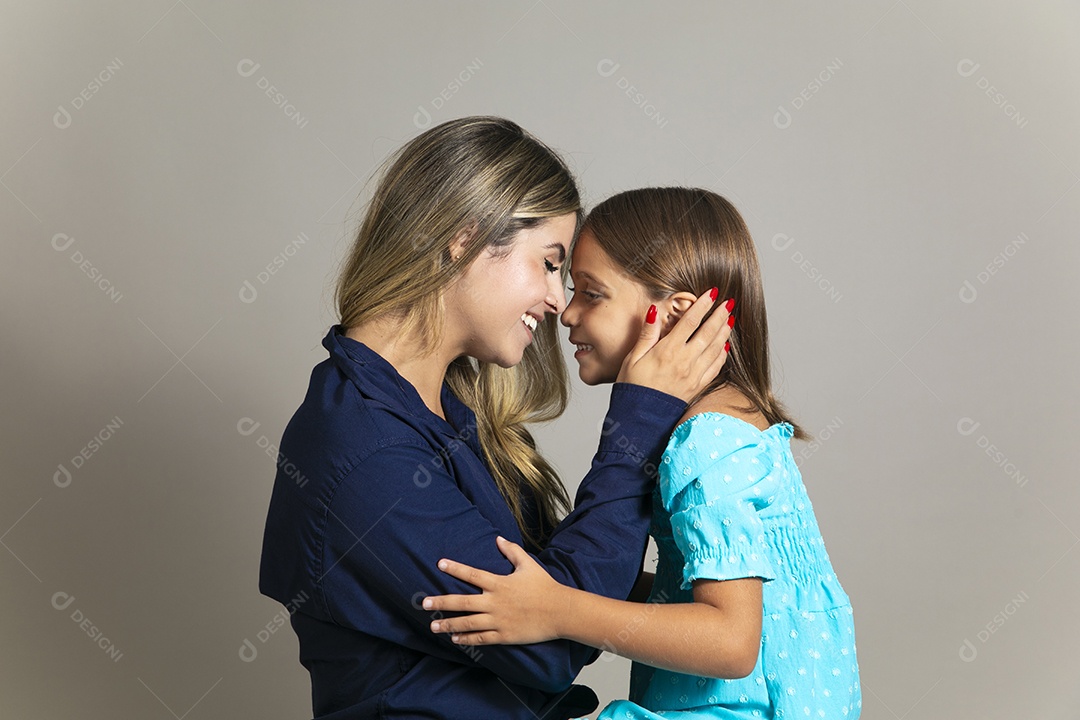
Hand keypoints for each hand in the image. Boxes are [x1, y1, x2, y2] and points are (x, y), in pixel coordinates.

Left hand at [423, 536, 564, 645]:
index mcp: (499, 583)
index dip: (455, 568)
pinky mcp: (504, 635)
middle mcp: (495, 602)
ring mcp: (499, 620)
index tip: (440, 564)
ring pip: (468, 623)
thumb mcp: (528, 565)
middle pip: (463, 602)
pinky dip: (466, 638)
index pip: (472, 574)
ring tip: (433, 626)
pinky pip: (481, 638)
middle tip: (424, 603)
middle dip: (442, 602)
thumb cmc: (545, 586)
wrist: (560, 612)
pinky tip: (455, 638)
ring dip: (449, 624)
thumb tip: (498, 539)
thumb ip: (512, 551)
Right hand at [617, 289, 731, 401]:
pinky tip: (725, 348)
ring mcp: (694, 375)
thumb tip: (654, 310)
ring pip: (715, 349)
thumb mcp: (633, 358)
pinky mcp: (697, 387)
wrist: (640, 419)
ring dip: (724, 332)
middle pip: (708, 333)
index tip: (711, 294)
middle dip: (720, 315)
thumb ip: (647, 334)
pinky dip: (722, 355)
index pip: (690, 322)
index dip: (702, 306)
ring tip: (730, 319)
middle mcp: (685, 361)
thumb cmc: (632, 388)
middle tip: (729, 302)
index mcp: (668, 350)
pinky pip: (715, 368)